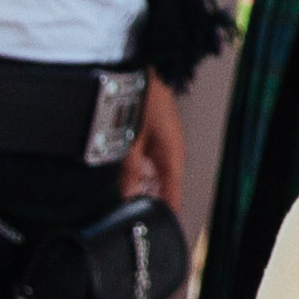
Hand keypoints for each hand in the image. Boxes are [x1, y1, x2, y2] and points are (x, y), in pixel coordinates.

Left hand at [120, 74, 182, 207]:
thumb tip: (127, 196)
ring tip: (125, 194)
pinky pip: (150, 160)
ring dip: (143, 184)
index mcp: (172, 155)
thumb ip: (128, 172)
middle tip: (133, 213)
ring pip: (156, 174)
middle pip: (164, 186)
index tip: (158, 226)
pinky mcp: (154, 134)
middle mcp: (172, 150)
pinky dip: (140, 170)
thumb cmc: (140, 98)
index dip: (166, 213)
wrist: (137, 72)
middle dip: (150, 200)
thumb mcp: (129, 141)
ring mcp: (164, 142)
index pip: (173, 194)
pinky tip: (125, 173)